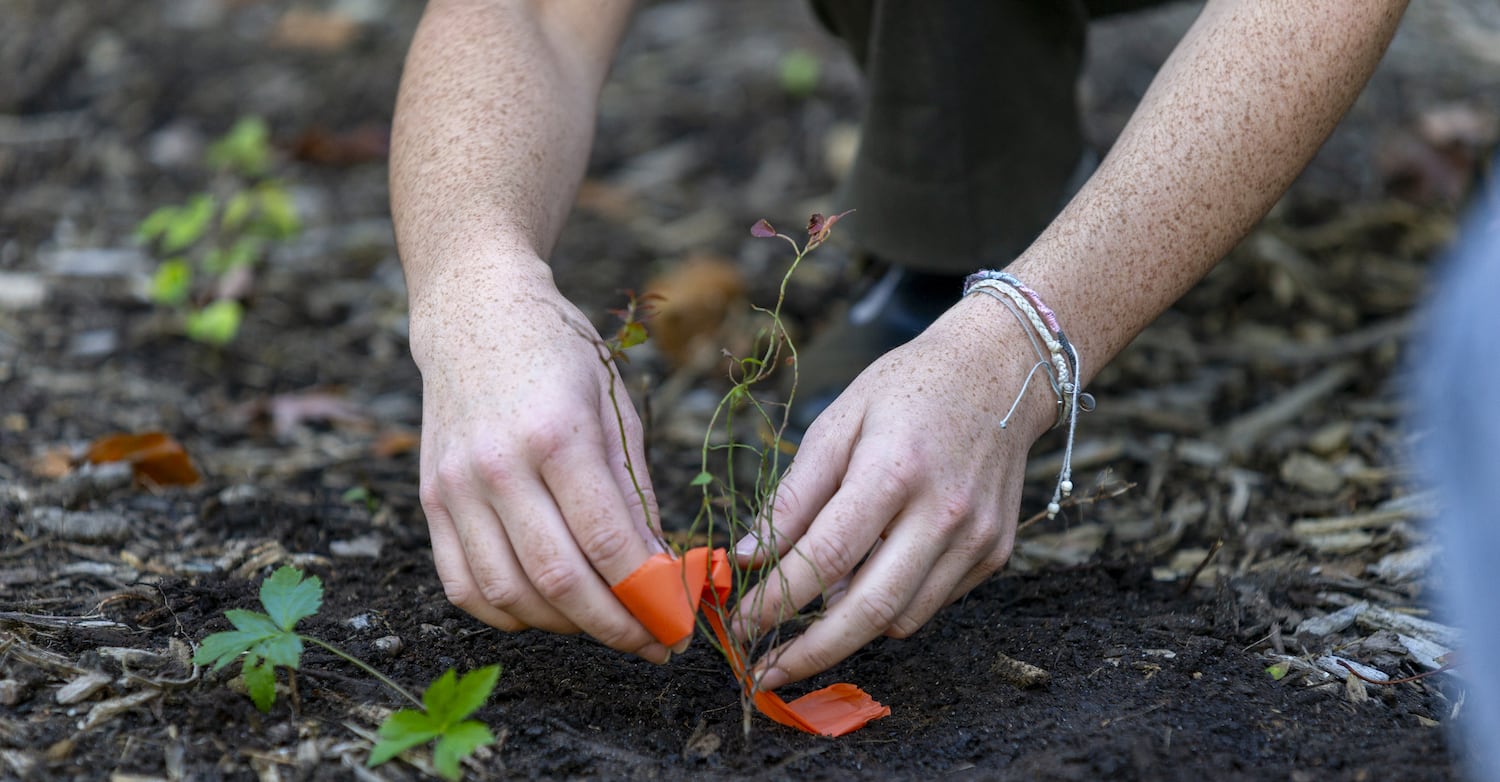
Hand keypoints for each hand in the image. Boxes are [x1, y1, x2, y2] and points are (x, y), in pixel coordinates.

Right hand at [410, 262, 673, 662]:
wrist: (474, 312)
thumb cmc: (559, 356)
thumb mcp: (616, 410)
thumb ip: (636, 494)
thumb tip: (662, 572)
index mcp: (557, 436)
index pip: (607, 541)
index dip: (648, 596)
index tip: (678, 624)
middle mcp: (498, 466)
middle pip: (557, 579)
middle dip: (614, 626)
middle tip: (652, 643)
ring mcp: (455, 487)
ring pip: (509, 593)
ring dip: (564, 626)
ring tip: (604, 622)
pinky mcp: (429, 501)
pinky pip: (464, 585)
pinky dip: (508, 613)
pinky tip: (546, 611)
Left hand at [736, 294, 1058, 688]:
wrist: (1002, 374)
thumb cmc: (906, 390)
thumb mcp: (837, 421)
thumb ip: (793, 494)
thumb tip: (745, 558)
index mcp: (893, 471)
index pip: (823, 556)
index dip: (775, 600)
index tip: (739, 626)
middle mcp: (943, 512)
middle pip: (869, 609)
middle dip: (810, 653)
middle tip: (765, 673)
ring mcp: (976, 538)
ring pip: (901, 618)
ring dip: (849, 627)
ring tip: (813, 607)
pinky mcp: (994, 553)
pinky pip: (930, 602)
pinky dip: (891, 604)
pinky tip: (870, 573)